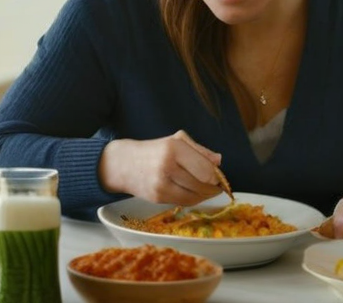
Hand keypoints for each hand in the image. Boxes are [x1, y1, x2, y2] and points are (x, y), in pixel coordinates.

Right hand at [98, 130, 222, 205]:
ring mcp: (161, 184)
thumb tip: (218, 161)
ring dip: (205, 196)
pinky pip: (183, 202)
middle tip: (218, 186)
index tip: (219, 176)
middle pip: (201, 184)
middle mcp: (167, 166)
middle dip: (213, 187)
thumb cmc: (153, 150)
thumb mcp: (176, 141)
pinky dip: (194, 200)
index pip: (205, 169)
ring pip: (194, 196)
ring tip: (209, 191)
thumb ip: (199, 150)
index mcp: (173, 148)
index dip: (216, 175)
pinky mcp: (157, 198)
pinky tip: (196, 194)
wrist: (122, 164)